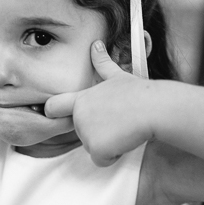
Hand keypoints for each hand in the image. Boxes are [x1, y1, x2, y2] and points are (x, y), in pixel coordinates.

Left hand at [45, 41, 153, 166]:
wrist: (152, 107)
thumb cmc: (139, 93)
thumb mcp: (118, 76)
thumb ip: (102, 63)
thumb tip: (96, 44)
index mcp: (82, 99)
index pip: (53, 106)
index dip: (51, 112)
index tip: (51, 115)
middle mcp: (79, 115)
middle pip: (83, 134)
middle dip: (99, 133)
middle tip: (118, 121)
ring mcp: (86, 132)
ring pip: (94, 148)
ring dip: (109, 144)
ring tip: (124, 128)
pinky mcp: (96, 148)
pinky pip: (102, 160)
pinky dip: (114, 155)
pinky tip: (125, 139)